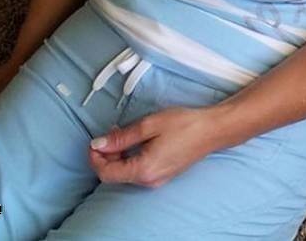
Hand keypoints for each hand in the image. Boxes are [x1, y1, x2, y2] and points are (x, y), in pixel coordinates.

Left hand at [89, 105, 220, 187]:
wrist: (211, 130)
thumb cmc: (184, 124)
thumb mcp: (149, 125)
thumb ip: (122, 137)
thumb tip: (98, 144)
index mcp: (143, 169)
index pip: (107, 173)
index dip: (95, 158)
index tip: (93, 141)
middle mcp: (149, 180)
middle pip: (115, 175)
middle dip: (106, 156)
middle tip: (108, 132)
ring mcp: (157, 179)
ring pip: (126, 173)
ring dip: (118, 156)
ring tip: (121, 133)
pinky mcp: (163, 174)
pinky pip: (138, 170)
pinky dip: (130, 157)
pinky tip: (135, 141)